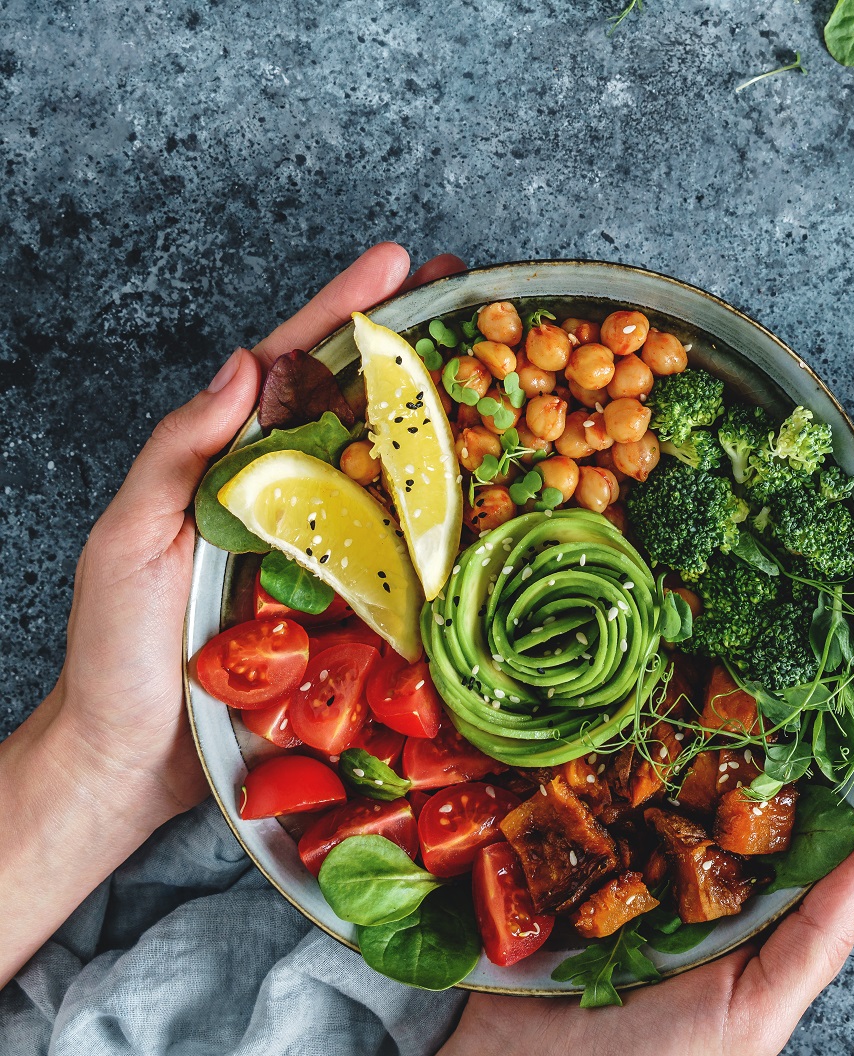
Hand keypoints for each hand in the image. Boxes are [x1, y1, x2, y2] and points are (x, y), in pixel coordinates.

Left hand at [0, 245, 464, 983]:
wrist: (138, 762)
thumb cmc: (117, 653)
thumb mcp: (128, 540)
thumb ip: (180, 453)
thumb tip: (244, 365)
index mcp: (232, 467)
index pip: (291, 369)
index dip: (344, 312)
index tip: (398, 264)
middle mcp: (289, 499)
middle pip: (357, 407)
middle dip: (414, 347)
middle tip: (477, 298)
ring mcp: (327, 553)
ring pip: (394, 474)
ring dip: (446, 422)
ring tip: (504, 377)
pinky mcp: (355, 611)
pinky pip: (408, 558)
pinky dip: (452, 521)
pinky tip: (495, 498)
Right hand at [321, 615, 853, 1055]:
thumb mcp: (756, 1010)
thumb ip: (821, 931)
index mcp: (789, 893)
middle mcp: (742, 848)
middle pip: (814, 756)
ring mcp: (679, 822)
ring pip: (741, 738)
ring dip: (779, 676)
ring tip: (816, 609)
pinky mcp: (619, 809)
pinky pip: (659, 746)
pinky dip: (683, 699)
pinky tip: (699, 649)